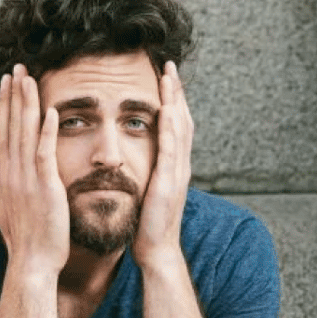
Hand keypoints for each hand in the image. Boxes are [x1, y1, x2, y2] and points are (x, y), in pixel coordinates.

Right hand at [0, 64, 69, 276]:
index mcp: (4, 174)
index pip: (1, 133)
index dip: (3, 107)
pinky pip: (45, 153)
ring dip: (26, 104)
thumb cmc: (24, 238)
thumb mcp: (4, 204)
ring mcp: (26, 178)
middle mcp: (11, 172)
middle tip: (15, 68)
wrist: (32, 263)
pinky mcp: (45, 187)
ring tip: (28, 78)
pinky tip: (50, 110)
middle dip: (12, 95)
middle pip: (10, 126)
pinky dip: (47, 131)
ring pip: (25, 133)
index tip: (3, 85)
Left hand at [133, 60, 192, 269]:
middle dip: (176, 92)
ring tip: (169, 78)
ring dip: (175, 101)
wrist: (155, 250)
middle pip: (181, 119)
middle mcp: (179, 165)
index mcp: (172, 165)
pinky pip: (170, 150)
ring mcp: (177, 173)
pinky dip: (169, 128)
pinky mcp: (168, 183)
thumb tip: (134, 157)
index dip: (171, 100)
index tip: (163, 77)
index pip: (174, 125)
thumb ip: (145, 170)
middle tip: (169, 66)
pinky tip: (164, 110)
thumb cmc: (146, 224)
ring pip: (179, 128)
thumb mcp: (146, 190)